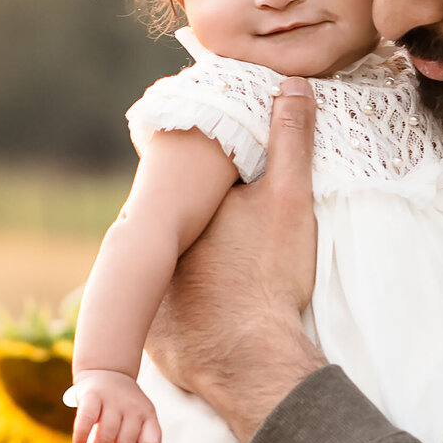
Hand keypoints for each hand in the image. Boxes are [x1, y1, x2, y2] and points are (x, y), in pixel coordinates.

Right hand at [67, 369, 161, 442]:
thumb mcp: (136, 418)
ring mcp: (113, 401)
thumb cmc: (120, 403)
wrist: (106, 372)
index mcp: (148, 414)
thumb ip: (132, 441)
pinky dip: (81, 437)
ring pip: (106, 436)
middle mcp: (133, 407)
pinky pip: (86, 421)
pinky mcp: (92, 396)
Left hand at [145, 79, 325, 442]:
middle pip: (171, 230)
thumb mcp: (289, 200)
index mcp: (182, 211)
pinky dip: (180, 314)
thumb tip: (292, 85)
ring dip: (181, 272)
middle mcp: (156, 250)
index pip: (182, 189)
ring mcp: (150, 296)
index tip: (224, 193)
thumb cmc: (268, 275)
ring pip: (163, 272)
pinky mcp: (154, 338)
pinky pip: (163, 317)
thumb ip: (291, 141)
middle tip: (225, 238)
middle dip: (188, 229)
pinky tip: (206, 315)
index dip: (202, 189)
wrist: (253, 357)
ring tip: (217, 276)